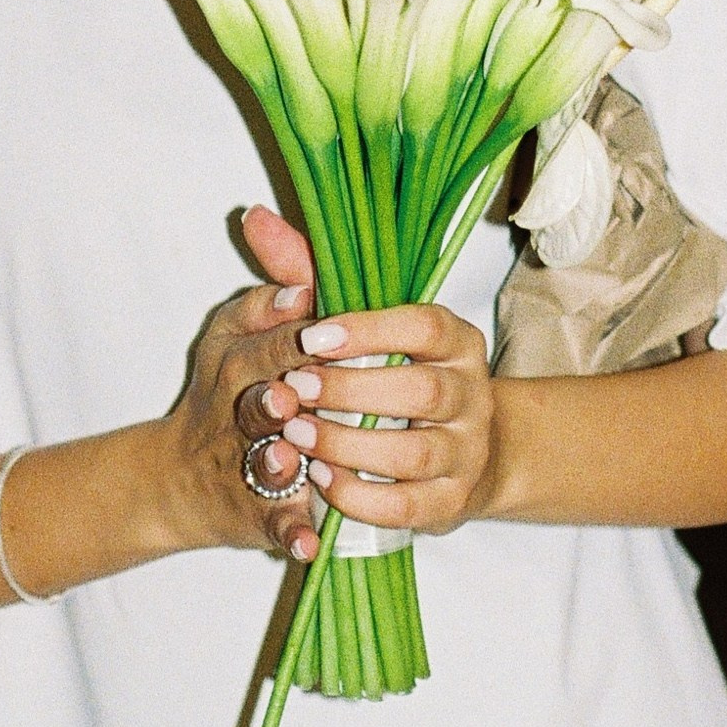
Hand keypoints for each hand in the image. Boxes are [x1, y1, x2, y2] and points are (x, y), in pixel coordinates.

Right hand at [171, 207, 328, 563]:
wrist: (177, 478)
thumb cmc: (226, 391)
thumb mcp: (234, 329)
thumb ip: (267, 282)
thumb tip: (266, 218)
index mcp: (240, 361)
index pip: (266, 341)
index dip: (290, 333)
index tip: (315, 323)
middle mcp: (241, 411)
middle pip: (257, 398)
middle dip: (273, 393)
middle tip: (295, 389)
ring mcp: (247, 464)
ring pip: (261, 459)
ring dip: (274, 457)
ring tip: (290, 458)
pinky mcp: (255, 512)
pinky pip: (272, 523)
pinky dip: (287, 533)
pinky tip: (306, 541)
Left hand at [264, 267, 501, 538]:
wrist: (459, 452)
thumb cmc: (394, 374)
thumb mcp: (359, 322)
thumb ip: (308, 273)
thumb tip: (254, 219)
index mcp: (456, 341)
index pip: (424, 325)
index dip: (369, 329)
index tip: (313, 335)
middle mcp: (472, 393)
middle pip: (422, 390)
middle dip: (350, 390)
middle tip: (292, 389)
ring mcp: (467, 452)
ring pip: (415, 452)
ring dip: (349, 445)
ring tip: (296, 436)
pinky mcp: (452, 503)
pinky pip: (409, 507)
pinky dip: (362, 497)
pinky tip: (321, 481)